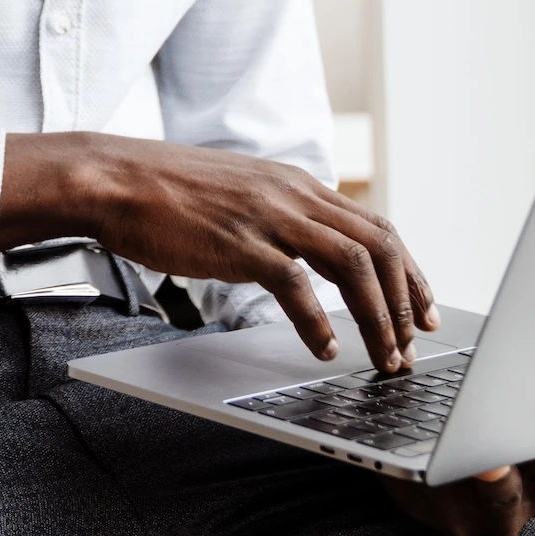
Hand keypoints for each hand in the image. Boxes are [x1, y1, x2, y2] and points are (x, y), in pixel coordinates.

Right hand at [0, 133, 434, 372]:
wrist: (113, 177)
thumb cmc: (165, 192)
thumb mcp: (239, 192)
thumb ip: (277, 214)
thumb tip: (305, 252)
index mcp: (296, 184)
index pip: (375, 227)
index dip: (409, 273)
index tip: (421, 311)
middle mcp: (293, 194)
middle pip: (379, 245)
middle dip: (406, 300)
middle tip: (414, 346)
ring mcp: (268, 216)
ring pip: (352, 265)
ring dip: (377, 317)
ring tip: (383, 357)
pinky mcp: (239, 242)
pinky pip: (296, 285)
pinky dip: (318, 322)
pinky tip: (324, 348)